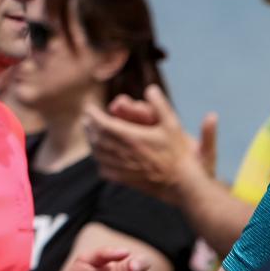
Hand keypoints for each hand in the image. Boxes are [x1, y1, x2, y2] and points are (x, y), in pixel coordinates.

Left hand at [85, 85, 214, 199]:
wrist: (182, 182)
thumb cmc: (178, 152)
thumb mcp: (173, 124)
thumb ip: (161, 105)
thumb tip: (151, 88)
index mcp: (132, 138)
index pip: (104, 124)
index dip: (93, 115)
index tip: (89, 108)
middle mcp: (124, 153)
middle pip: (97, 138)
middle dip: (89, 126)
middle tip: (87, 118)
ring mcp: (122, 168)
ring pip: (98, 154)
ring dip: (92, 141)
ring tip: (90, 133)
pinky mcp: (124, 180)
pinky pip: (104, 169)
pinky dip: (99, 160)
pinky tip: (100, 155)